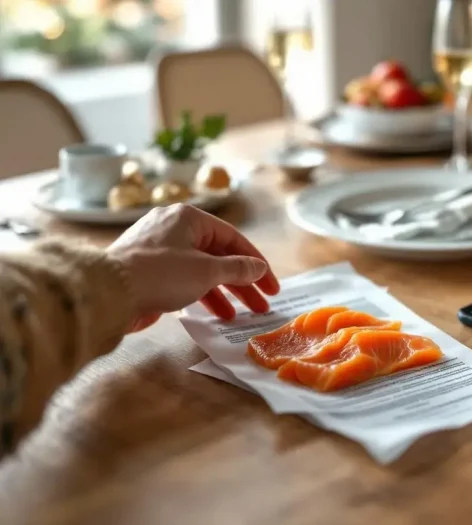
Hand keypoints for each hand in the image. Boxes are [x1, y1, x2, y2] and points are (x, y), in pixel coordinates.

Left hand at [107, 204, 279, 330]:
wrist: (108, 293)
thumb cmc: (160, 274)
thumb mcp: (206, 271)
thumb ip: (237, 269)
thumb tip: (258, 267)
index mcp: (188, 218)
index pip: (233, 239)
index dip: (257, 264)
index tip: (272, 286)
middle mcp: (173, 228)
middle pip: (218, 255)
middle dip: (242, 282)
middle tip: (262, 304)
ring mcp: (159, 249)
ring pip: (201, 269)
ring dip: (224, 292)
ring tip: (240, 315)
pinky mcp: (148, 270)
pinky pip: (184, 278)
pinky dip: (201, 294)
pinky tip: (215, 313)